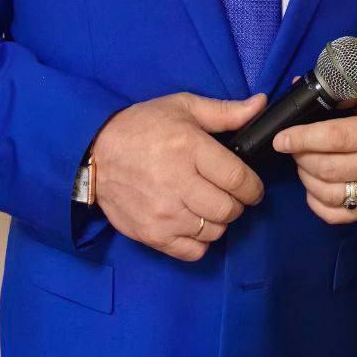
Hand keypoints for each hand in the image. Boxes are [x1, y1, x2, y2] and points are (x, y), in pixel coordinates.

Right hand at [93, 92, 266, 260]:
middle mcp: (178, 184)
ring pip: (214, 231)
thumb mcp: (183, 107)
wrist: (96, 153)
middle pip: (229, 209)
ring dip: (220, 220)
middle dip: (238, 203)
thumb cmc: (144, 126)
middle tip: (231, 194)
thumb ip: (226, 111)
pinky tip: (195, 222)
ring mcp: (164, 214)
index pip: (237, 179)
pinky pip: (193, 251)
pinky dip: (201, 241)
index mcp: (190, 148)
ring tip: (211, 205)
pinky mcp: (152, 234)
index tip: (253, 186)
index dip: (253, 186)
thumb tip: (261, 104)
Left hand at [273, 71, 356, 223]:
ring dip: (306, 179)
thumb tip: (304, 87)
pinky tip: (312, 187)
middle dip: (301, 157)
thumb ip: (344, 84)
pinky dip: (317, 204)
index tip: (281, 138)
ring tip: (302, 162)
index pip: (337, 138)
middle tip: (292, 145)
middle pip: (329, 169)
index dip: (305, 138)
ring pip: (331, 194)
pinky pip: (339, 216)